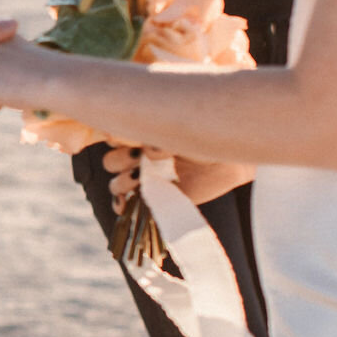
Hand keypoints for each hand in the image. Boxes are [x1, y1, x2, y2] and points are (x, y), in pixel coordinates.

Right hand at [103, 147, 254, 212]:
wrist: (226, 160)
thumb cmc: (204, 136)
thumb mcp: (180, 132)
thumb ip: (158, 139)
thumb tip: (145, 150)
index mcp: (139, 133)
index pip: (112, 135)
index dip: (119, 139)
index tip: (137, 140)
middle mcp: (137, 155)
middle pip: (111, 161)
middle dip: (121, 161)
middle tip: (140, 158)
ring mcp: (144, 178)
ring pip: (116, 183)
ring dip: (123, 183)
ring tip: (140, 179)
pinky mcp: (153, 197)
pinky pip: (126, 203)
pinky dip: (120, 204)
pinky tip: (124, 205)